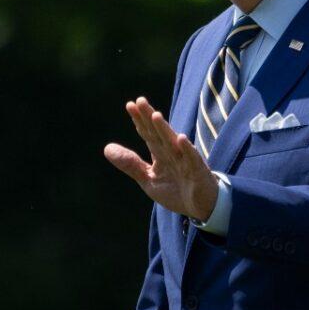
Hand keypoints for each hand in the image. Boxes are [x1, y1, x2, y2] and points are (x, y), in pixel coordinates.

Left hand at [104, 96, 218, 220]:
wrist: (202, 208)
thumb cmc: (176, 190)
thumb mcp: (148, 179)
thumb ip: (130, 164)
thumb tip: (107, 148)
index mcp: (160, 153)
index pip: (148, 134)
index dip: (139, 120)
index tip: (130, 105)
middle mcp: (172, 153)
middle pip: (159, 133)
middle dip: (149, 118)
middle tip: (140, 101)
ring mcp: (185, 161)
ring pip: (173, 143)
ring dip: (165, 129)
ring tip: (155, 115)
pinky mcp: (198, 172)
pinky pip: (192, 159)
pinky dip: (187, 149)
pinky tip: (181, 138)